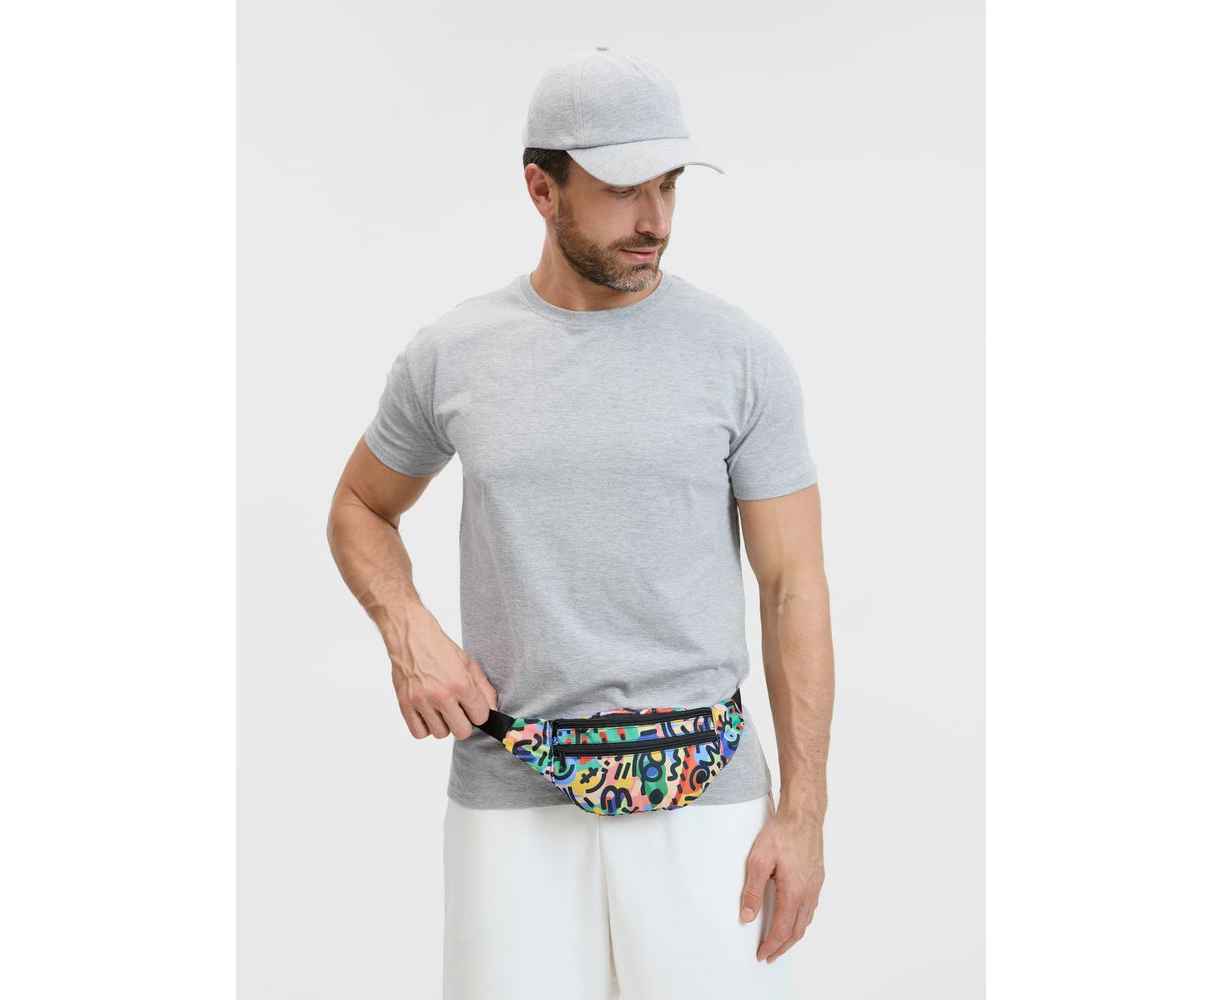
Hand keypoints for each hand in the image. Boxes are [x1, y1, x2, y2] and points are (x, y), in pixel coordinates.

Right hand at [389, 606, 497, 740]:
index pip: (480, 717)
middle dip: (463, 723)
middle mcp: (441, 694)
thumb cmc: (439, 648)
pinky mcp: (405, 704)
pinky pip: (419, 733)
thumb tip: (491, 710)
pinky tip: (428, 713)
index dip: (479, 713)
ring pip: (440, 734)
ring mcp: (421, 701)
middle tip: (458, 711)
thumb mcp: (468, 664)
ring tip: (440, 709)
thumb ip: (483, 689)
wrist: (411, 637)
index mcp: (460, 683)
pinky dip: (425, 727)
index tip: (474, 708)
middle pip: (462, 732)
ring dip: (443, 724)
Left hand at [739, 803, 824, 963]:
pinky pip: (811, 907)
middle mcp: (808, 893)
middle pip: (797, 930)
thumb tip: (746, 917)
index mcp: (793, 892)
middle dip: (783, 947)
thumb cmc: (781, 833)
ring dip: (793, 935)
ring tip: (780, 942)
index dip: (771, 945)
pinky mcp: (817, 877)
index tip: (762, 954)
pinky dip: (801, 920)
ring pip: (806, 920)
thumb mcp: (758, 860)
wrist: (803, 814)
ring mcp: (815, 885)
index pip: (782, 929)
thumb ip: (752, 891)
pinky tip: (794, 917)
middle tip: (770, 956)